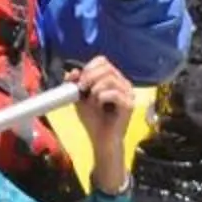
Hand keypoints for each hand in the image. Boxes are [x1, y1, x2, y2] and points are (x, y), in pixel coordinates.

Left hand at [71, 57, 135, 193]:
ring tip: (93, 102)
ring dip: (95, 90)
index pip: (102, 61)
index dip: (89, 68)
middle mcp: (123, 83)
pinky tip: (100, 107)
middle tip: (82, 89)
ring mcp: (129, 93)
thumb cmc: (94, 119)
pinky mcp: (129, 105)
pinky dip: (102, 98)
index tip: (79, 81)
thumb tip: (72, 71)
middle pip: (107, 67)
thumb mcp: (80, 98)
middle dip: (90, 77)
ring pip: (109, 79)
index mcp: (113, 79)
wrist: (101, 140)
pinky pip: (113, 93)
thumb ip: (75, 84)